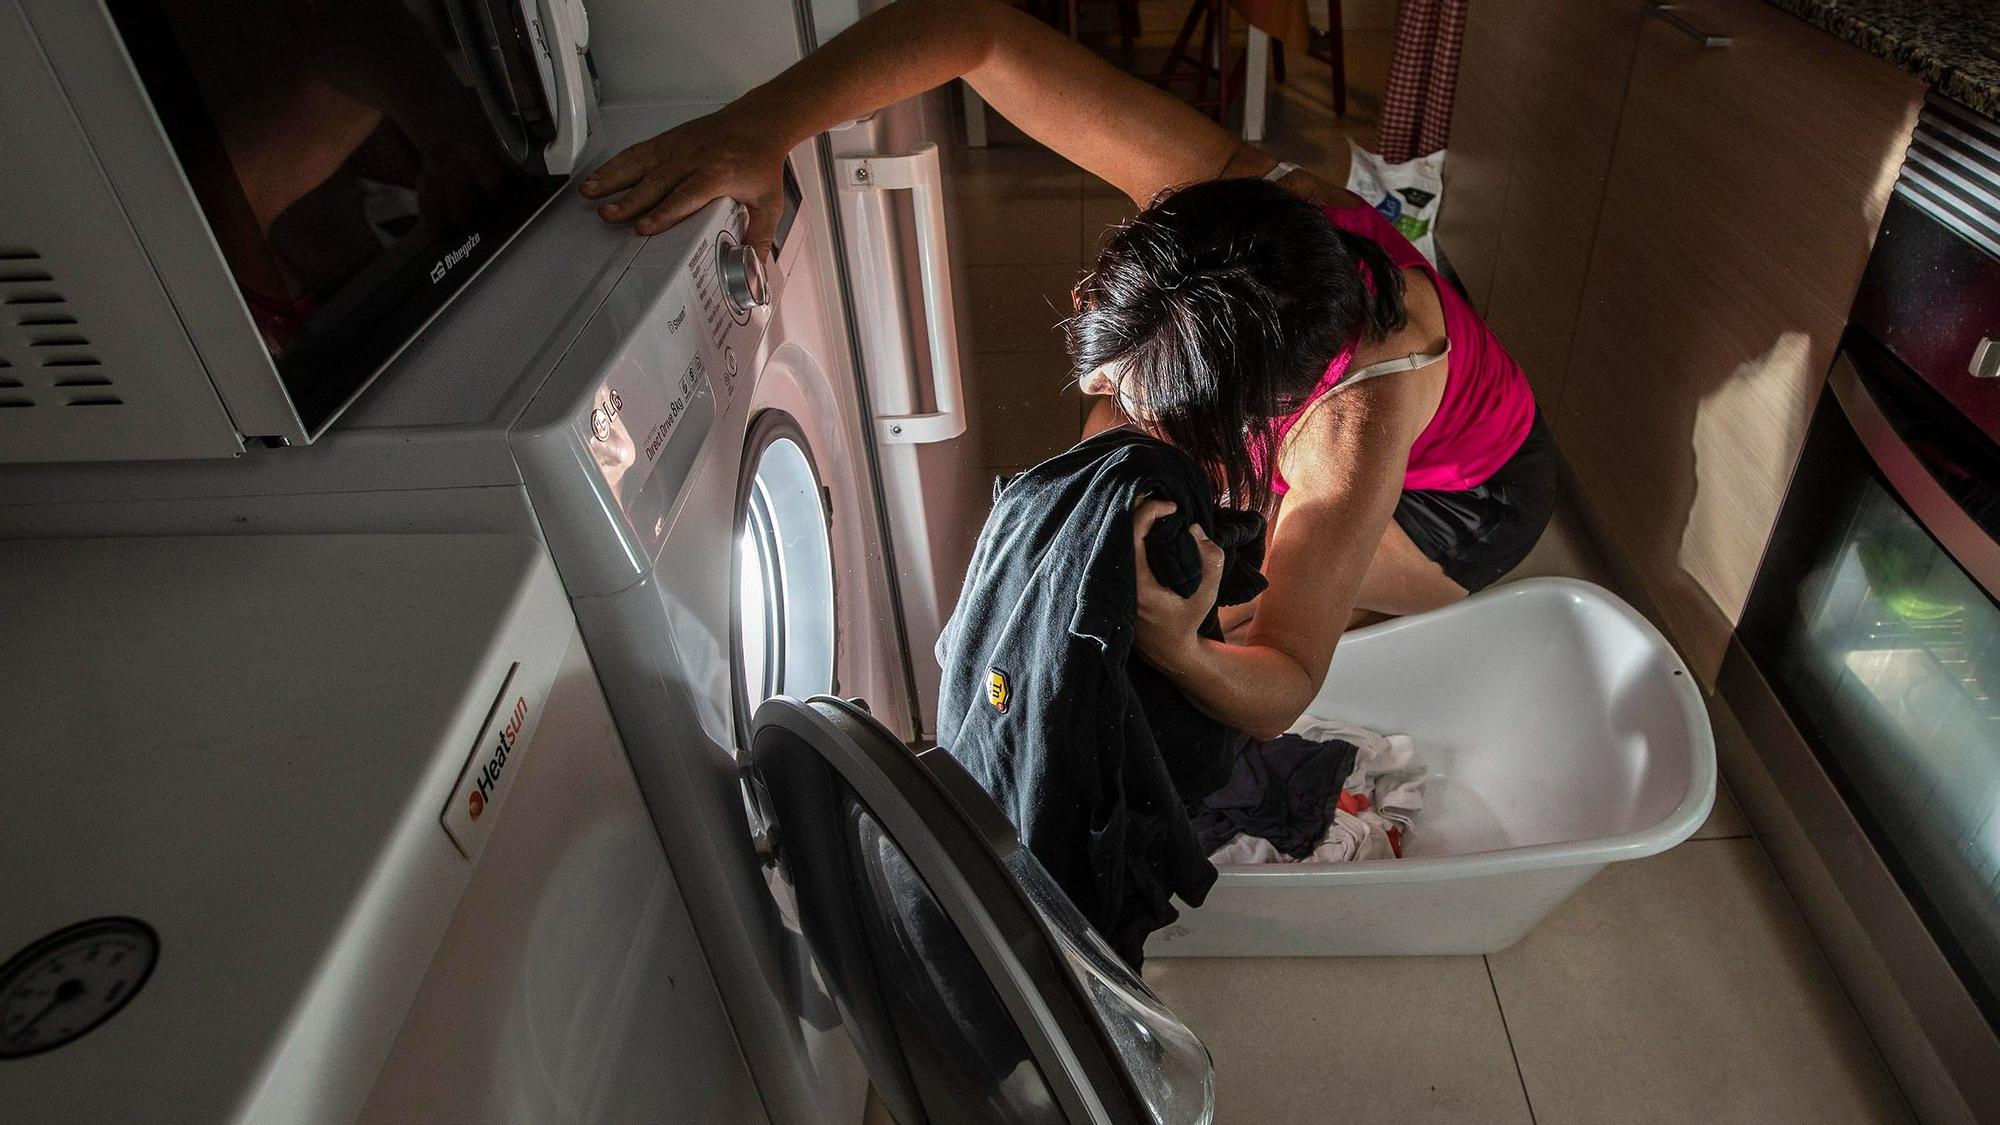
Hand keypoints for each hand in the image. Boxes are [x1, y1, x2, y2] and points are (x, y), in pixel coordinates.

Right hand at [579, 109, 788, 243]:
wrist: (758, 122)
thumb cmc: (760, 162)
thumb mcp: (769, 202)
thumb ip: (759, 236)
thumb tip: (752, 268)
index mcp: (719, 174)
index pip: (687, 195)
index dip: (664, 212)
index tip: (644, 227)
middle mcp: (694, 158)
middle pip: (657, 181)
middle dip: (631, 200)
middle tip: (610, 216)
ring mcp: (678, 147)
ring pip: (641, 163)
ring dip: (613, 178)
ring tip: (590, 193)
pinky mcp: (668, 140)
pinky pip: (639, 152)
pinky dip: (616, 164)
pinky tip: (598, 176)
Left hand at [1131, 498, 1221, 673]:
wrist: (1168, 652)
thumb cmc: (1188, 623)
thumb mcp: (1207, 595)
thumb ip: (1211, 561)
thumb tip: (1193, 530)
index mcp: (1137, 585)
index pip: (1132, 535)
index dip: (1149, 512)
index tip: (1172, 507)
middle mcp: (1118, 583)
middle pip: (1117, 531)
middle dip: (1136, 508)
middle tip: (1158, 497)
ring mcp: (1113, 584)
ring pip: (1114, 539)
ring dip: (1131, 519)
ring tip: (1152, 505)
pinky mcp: (1114, 584)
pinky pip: (1116, 548)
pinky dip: (1128, 532)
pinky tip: (1143, 523)